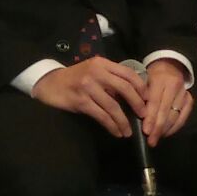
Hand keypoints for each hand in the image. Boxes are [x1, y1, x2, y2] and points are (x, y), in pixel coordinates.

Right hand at [34, 57, 148, 137]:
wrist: (48, 83)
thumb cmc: (75, 78)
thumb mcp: (93, 71)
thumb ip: (110, 78)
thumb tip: (133, 94)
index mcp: (103, 64)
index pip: (128, 73)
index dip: (141, 87)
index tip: (147, 99)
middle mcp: (96, 73)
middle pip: (124, 88)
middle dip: (137, 103)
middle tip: (144, 115)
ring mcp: (87, 87)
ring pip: (112, 105)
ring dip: (123, 120)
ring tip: (129, 131)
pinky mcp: (80, 101)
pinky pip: (100, 115)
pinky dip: (111, 125)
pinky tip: (116, 132)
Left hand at [139, 59, 194, 146]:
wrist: (169, 66)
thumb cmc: (150, 76)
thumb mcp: (142, 81)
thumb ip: (139, 96)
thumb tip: (133, 116)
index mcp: (160, 80)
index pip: (155, 102)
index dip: (151, 117)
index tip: (145, 131)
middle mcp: (175, 86)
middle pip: (166, 110)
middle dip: (158, 127)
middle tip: (151, 140)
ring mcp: (184, 92)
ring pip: (176, 114)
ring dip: (166, 129)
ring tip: (156, 138)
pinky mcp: (190, 98)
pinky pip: (184, 115)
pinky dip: (176, 126)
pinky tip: (167, 133)